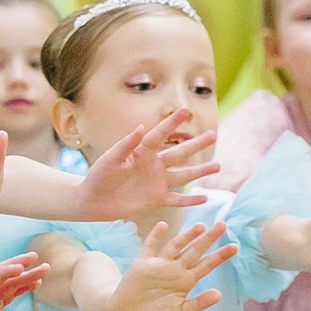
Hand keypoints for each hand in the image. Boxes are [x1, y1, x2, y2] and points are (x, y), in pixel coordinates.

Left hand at [73, 109, 220, 219]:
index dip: (172, 122)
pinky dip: (190, 200)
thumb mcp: (110, 159)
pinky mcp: (155, 199)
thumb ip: (125, 145)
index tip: (186, 109)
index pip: (160, 134)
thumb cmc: (98, 176)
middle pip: (180, 153)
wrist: (92, 201)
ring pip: (183, 175)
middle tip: (214, 135)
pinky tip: (204, 197)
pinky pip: (176, 199)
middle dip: (197, 145)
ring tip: (217, 166)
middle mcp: (153, 164)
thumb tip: (139, 128)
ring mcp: (156, 182)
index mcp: (141, 151)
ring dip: (200, 171)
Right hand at [101, 222, 235, 310]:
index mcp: (186, 281)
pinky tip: (163, 225)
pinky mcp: (143, 263)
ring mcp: (159, 264)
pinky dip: (155, 236)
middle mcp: (175, 269)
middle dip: (208, 239)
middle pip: (195, 251)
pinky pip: (150, 246)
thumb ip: (198, 303)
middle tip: (223, 224)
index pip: (206, 265)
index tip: (234, 246)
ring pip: (176, 246)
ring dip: (186, 236)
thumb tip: (220, 294)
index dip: (220, 256)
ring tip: (200, 226)